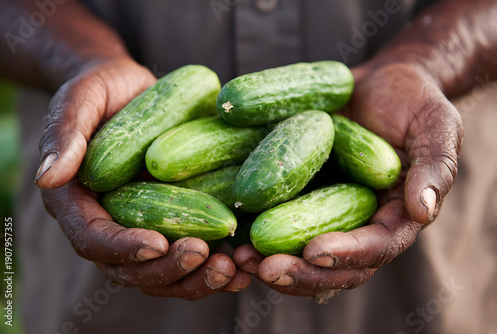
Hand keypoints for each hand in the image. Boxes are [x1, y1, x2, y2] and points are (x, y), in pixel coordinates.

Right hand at [37, 58, 249, 298]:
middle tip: (204, 255)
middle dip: (169, 269)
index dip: (123, 248)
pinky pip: (194, 252)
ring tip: (233, 267)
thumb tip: (47, 177)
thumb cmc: (100, 92)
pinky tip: (246, 260)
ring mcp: (146, 227)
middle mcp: (112, 225)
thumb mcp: (79, 101)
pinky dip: (218, 264)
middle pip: (134, 269)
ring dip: (199, 278)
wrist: (130, 90)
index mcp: (80, 205)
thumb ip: (64, 135)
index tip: (157, 244)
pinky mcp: (176, 221)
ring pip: (167, 272)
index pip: (94, 240)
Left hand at [233, 61, 463, 299]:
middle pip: (331, 264)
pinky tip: (227, 231)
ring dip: (269, 261)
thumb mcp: (437, 125)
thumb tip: (422, 209)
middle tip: (264, 268)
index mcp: (393, 216)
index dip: (347, 253)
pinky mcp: (298, 193)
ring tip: (237, 258)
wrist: (379, 84)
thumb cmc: (413, 101)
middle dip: (299, 272)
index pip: (375, 248)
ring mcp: (324, 210)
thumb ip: (436, 165)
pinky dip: (253, 229)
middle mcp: (356, 223)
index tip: (315, 249)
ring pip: (298, 252)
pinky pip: (275, 218)